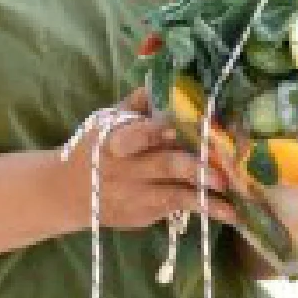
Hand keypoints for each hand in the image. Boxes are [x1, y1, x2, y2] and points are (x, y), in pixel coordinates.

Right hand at [55, 89, 236, 232]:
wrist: (65, 192)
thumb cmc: (94, 148)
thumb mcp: (105, 121)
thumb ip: (136, 104)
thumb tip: (165, 81)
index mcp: (114, 140)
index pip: (135, 134)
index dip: (154, 131)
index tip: (176, 129)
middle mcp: (125, 170)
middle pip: (163, 167)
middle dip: (194, 170)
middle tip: (221, 175)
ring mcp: (134, 196)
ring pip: (173, 197)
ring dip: (205, 201)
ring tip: (232, 208)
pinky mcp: (140, 216)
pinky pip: (174, 211)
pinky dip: (200, 211)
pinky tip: (226, 213)